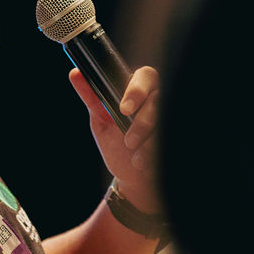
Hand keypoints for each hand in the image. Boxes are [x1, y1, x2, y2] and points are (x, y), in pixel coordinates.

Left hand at [69, 66, 160, 212]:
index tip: (123, 109)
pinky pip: (172, 140)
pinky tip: (146, 165)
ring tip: (135, 158)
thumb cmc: (117, 145)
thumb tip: (75, 73)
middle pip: (159, 99)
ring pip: (166, 121)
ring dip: (149, 142)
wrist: (134, 181)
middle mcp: (160, 102)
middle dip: (143, 121)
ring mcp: (171, 120)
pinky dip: (157, 155)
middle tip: (129, 141)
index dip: (136, 90)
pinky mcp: (178, 137)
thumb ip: (91, 96)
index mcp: (140, 92)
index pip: (145, 76)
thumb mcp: (101, 121)